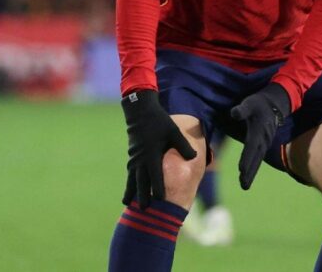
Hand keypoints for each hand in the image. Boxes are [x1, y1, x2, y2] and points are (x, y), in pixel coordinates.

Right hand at [120, 89, 196, 207]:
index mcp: (152, 154)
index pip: (156, 175)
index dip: (157, 188)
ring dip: (131, 191)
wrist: (140, 111)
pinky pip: (130, 172)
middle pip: (141, 181)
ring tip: (127, 204)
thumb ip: (183, 147)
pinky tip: (129, 189)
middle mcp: (141, 158)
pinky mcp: (132, 155)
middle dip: (142, 196)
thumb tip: (194, 158)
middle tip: (143, 211)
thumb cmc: (160, 122)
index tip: (160, 201)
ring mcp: (135, 157)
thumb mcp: (174, 132)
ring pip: (132, 178)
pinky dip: (129, 182)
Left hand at [230, 83, 290, 189]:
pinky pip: (258, 158)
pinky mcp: (263, 144)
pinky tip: (248, 175)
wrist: (274, 103)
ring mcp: (264, 143)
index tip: (241, 170)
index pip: (251, 147)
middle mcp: (262, 140)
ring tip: (244, 185)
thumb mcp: (250, 103)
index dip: (246, 158)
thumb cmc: (259, 103)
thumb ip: (242, 109)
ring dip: (251, 173)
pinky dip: (253, 167)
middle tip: (244, 186)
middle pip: (255, 159)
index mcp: (258, 131)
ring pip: (257, 160)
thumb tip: (233, 113)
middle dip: (249, 172)